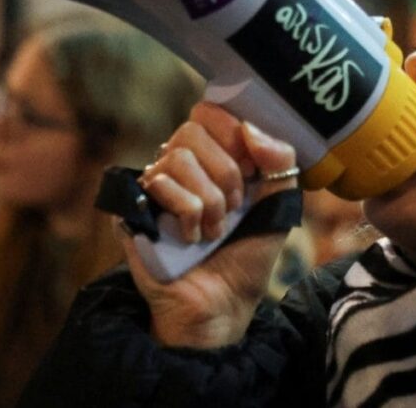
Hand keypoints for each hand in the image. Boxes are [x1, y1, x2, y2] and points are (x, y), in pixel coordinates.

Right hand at [116, 102, 297, 347]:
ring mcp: (155, 185)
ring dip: (209, 200)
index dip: (233, 133)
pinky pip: (158, 183)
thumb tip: (251, 129)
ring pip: (178, 157)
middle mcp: (180, 165)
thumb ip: (279, 162)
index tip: (254, 170)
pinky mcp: (135, 208)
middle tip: (235, 207)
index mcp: (213, 156)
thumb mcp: (280, 205)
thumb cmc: (248, 256)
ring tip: (215, 229)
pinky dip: (187, 213)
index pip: (210, 111)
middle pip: (193, 128)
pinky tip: (191, 237)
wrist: (223, 304)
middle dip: (227, 173)